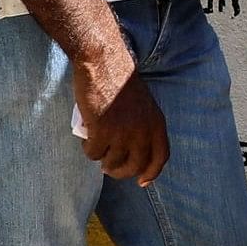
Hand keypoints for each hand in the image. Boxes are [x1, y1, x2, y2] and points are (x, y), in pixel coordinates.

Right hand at [74, 50, 171, 184]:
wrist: (104, 63)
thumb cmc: (120, 81)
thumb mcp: (143, 105)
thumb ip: (142, 127)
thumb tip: (133, 153)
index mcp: (157, 123)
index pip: (160, 157)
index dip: (152, 173)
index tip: (142, 182)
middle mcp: (143, 131)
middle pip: (134, 166)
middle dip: (120, 172)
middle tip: (109, 169)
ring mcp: (123, 133)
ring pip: (110, 162)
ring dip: (102, 160)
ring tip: (96, 147)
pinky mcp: (102, 131)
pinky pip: (93, 153)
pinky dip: (88, 149)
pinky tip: (86, 139)